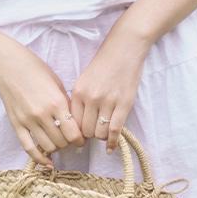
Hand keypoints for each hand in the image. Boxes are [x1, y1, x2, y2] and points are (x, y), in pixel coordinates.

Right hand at [0, 48, 85, 167]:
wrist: (8, 64)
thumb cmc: (35, 69)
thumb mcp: (57, 83)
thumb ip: (66, 105)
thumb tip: (75, 124)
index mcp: (57, 102)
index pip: (74, 133)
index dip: (81, 139)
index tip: (82, 138)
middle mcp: (43, 114)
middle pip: (62, 142)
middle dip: (69, 143)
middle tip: (70, 139)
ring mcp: (28, 121)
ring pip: (48, 147)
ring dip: (56, 148)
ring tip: (58, 141)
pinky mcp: (16, 124)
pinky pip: (28, 148)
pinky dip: (39, 158)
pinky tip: (47, 162)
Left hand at [68, 24, 150, 152]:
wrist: (124, 49)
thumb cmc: (104, 64)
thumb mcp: (84, 79)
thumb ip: (79, 99)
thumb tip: (75, 124)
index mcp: (78, 91)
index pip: (72, 122)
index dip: (75, 132)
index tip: (79, 136)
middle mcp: (91, 98)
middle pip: (85, 130)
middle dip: (89, 135)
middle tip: (93, 134)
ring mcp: (108, 102)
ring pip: (100, 133)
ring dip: (101, 136)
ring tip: (104, 132)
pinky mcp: (123, 104)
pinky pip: (115, 130)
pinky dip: (112, 142)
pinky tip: (111, 148)